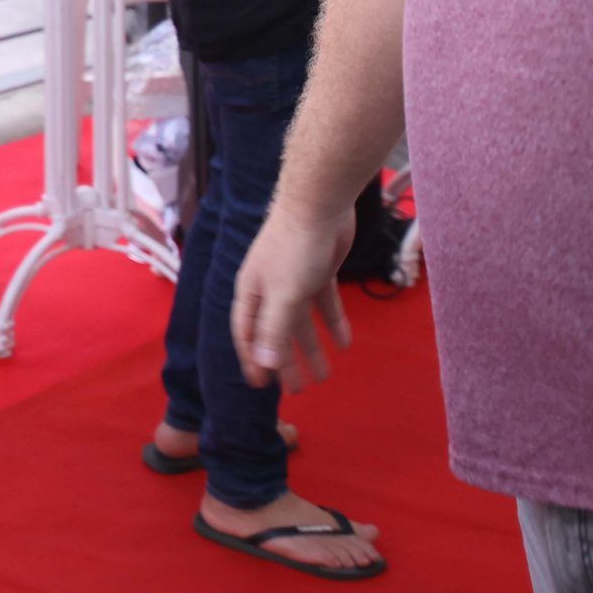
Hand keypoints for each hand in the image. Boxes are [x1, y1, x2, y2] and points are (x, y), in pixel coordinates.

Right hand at [231, 203, 356, 393]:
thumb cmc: (294, 248)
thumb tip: (264, 364)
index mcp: (251, 292)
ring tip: (324, 376)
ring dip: (312, 347)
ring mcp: (294, 279)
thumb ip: (274, 329)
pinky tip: (345, 343)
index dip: (254, 359)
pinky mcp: (318, 270)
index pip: (248, 333)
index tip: (263, 386)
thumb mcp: (283, 294)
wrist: (318, 202)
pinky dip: (333, 322)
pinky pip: (324, 303)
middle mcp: (269, 287)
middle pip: (276, 331)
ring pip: (301, 320)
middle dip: (286, 361)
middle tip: (299, 390)